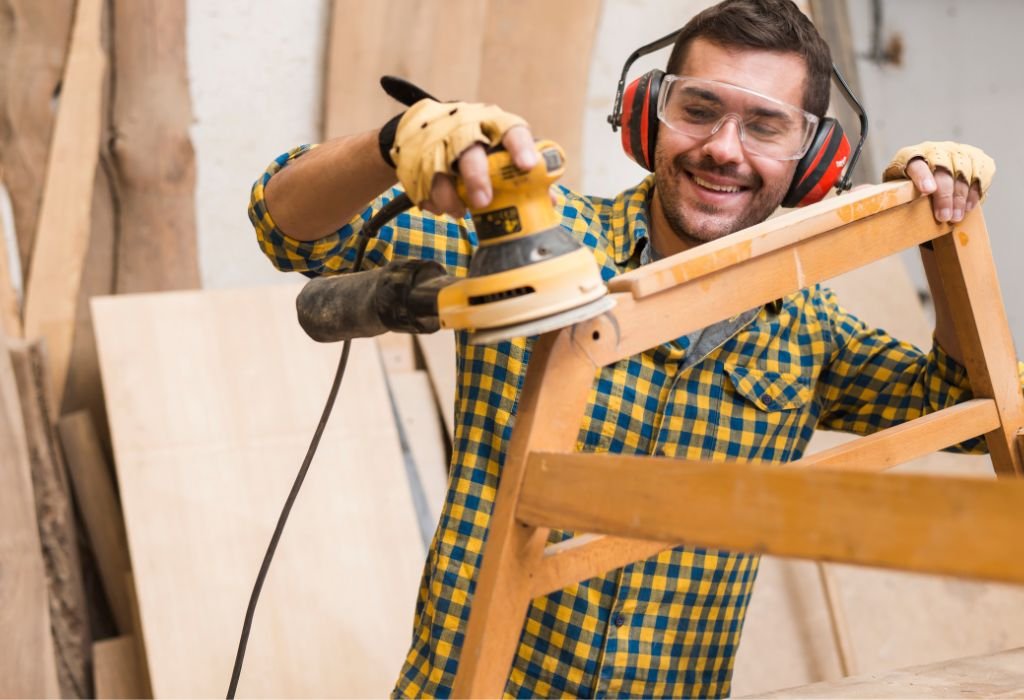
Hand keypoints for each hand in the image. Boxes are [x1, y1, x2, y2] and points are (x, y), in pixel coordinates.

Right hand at [384, 98, 533, 218]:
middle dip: (477, 178)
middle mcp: (465, 130)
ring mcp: (437, 144)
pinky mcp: (416, 160)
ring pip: (442, 172)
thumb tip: (551, 201)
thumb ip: (522, 173)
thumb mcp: (497, 147)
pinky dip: (434, 201)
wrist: (422, 127)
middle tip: (483, 202)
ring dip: (451, 196)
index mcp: (492, 125)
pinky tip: (442, 208)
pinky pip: (424, 185)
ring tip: (460, 212)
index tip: (528, 166)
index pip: (510, 130)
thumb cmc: (474, 141)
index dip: (520, 148)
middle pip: (471, 152)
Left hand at [882, 141, 994, 223]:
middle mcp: (935, 149)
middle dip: (945, 196)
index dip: (922, 176)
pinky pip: (980, 173)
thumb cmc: (906, 186)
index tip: (927, 192)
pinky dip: (974, 192)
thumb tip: (853, 200)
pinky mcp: (975, 158)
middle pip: (943, 170)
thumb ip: (876, 193)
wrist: (930, 176)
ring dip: (960, 198)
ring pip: (963, 173)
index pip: (916, 164)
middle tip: (943, 217)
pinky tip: (966, 208)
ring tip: (954, 218)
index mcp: (910, 156)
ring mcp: (956, 152)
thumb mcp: (890, 188)